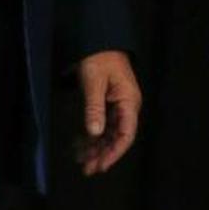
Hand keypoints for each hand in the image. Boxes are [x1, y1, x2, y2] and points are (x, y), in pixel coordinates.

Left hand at [74, 50, 141, 175]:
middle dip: (102, 154)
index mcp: (129, 102)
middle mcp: (125, 107)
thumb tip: (95, 133)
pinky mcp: (106, 104)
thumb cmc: (98, 58)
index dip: (115, 152)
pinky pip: (100, 125)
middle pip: (116, 137)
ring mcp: (116, 106)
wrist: (97, 40)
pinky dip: (90, 136)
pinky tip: (79, 146)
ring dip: (95, 148)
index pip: (126, 134)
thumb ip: (94, 107)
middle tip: (87, 169)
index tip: (102, 165)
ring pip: (107, 133)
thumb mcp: (94, 82)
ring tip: (81, 161)